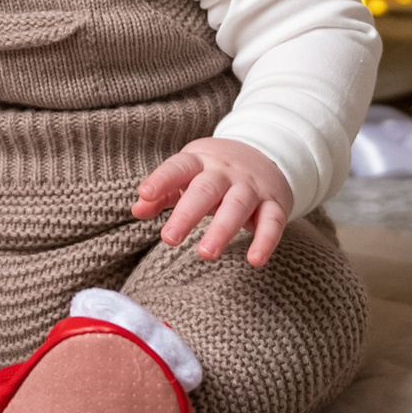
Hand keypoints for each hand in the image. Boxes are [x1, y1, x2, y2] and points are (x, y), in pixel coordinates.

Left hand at [132, 137, 292, 267]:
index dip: (162, 179)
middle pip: (206, 189)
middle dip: (188, 213)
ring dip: (222, 230)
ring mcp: (252, 187)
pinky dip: (266, 240)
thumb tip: (137, 209)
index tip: (145, 193)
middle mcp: (226, 172)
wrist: (268, 152)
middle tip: (169, 238)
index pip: (179, 167)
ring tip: (205, 253)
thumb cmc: (216, 172)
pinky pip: (272, 221)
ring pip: (238, 206)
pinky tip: (255, 260)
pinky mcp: (274, 203)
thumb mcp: (189, 174)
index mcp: (201, 162)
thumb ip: (163, 193)